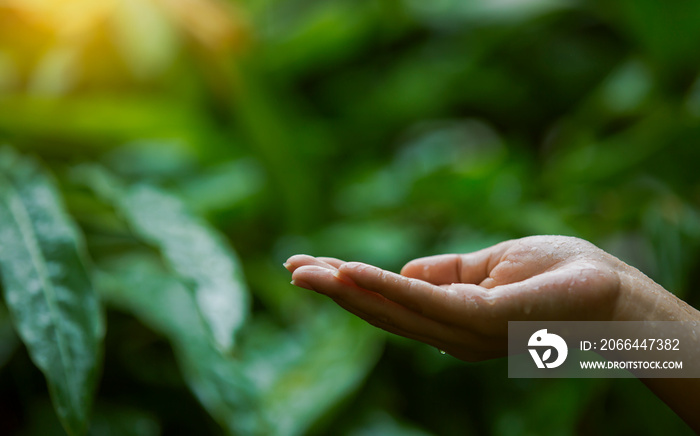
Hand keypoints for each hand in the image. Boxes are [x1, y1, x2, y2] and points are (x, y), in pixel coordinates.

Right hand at [285, 235, 622, 361]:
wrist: (617, 293)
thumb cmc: (559, 275)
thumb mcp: (489, 265)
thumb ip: (443, 272)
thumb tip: (402, 268)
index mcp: (451, 318)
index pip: (389, 302)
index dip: (348, 287)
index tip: (307, 267)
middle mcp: (451, 333)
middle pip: (381, 311)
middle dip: (334, 291)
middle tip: (290, 270)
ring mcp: (466, 331)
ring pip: (393, 310)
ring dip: (346, 289)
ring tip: (305, 272)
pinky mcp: (483, 321)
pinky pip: (424, 302)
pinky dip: (384, 287)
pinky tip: (351, 273)